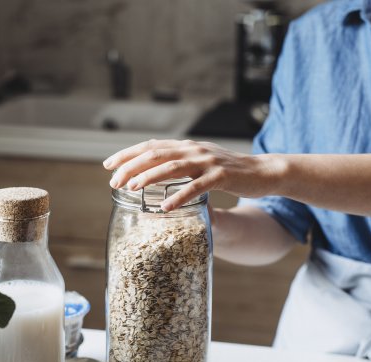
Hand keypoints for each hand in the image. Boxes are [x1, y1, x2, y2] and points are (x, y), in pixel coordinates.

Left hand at [103, 139, 279, 211]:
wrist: (263, 172)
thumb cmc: (229, 171)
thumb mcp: (201, 163)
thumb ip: (180, 164)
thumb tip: (153, 172)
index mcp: (187, 146)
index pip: (151, 146)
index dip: (127, 154)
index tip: (108, 165)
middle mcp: (194, 150)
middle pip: (156, 154)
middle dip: (132, 167)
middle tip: (114, 181)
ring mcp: (208, 162)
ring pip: (173, 167)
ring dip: (150, 178)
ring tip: (132, 189)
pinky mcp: (221, 176)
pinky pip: (196, 187)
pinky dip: (178, 196)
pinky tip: (165, 207)